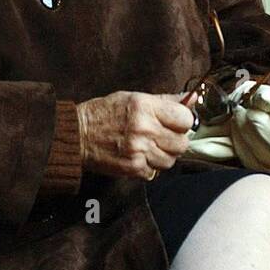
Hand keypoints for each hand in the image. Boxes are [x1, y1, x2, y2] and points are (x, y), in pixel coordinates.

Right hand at [76, 90, 196, 179]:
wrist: (76, 134)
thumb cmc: (105, 113)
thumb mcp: (135, 97)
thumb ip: (166, 100)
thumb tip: (192, 98)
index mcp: (146, 107)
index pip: (186, 119)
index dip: (183, 122)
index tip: (176, 122)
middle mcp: (144, 129)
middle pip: (182, 143)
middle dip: (176, 141)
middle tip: (163, 136)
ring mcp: (138, 150)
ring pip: (171, 160)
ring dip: (164, 155)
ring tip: (150, 146)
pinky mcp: (132, 168)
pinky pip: (155, 172)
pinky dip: (150, 167)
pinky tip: (139, 156)